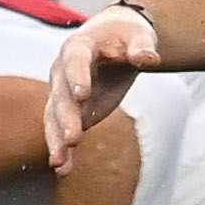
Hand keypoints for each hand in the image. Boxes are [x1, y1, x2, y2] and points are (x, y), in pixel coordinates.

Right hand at [45, 4, 158, 168]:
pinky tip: (63, 169)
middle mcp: (63, 70)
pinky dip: (63, 150)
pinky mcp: (70, 111)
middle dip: (66, 117)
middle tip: (73, 138)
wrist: (114, 40)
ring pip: (55, 118)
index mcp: (79, 46)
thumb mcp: (138, 35)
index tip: (82, 94)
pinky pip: (62, 132)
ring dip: (57, 140)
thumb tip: (150, 58)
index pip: (75, 61)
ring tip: (60, 162)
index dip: (77, 76)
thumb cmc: (127, 34)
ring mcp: (63, 93)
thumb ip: (142, 46)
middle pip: (62, 95)